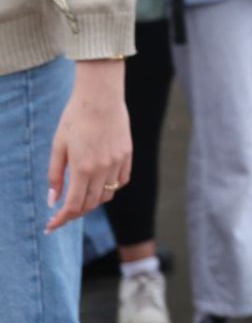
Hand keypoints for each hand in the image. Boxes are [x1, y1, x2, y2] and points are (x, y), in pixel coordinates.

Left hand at [46, 59, 130, 231]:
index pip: (73, 205)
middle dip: (75, 213)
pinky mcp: (128, 154)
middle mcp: (103, 169)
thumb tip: (53, 200)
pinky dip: (110, 188)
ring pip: (107, 195)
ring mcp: (118, 162)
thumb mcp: (58, 146)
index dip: (61, 219)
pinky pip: (121, 181)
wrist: (101, 96)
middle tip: (62, 214)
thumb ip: (55, 175)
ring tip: (80, 199)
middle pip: (91, 203)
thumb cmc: (75, 118)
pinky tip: (99, 185)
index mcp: (83, 168)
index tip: (51, 226)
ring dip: (92, 202)